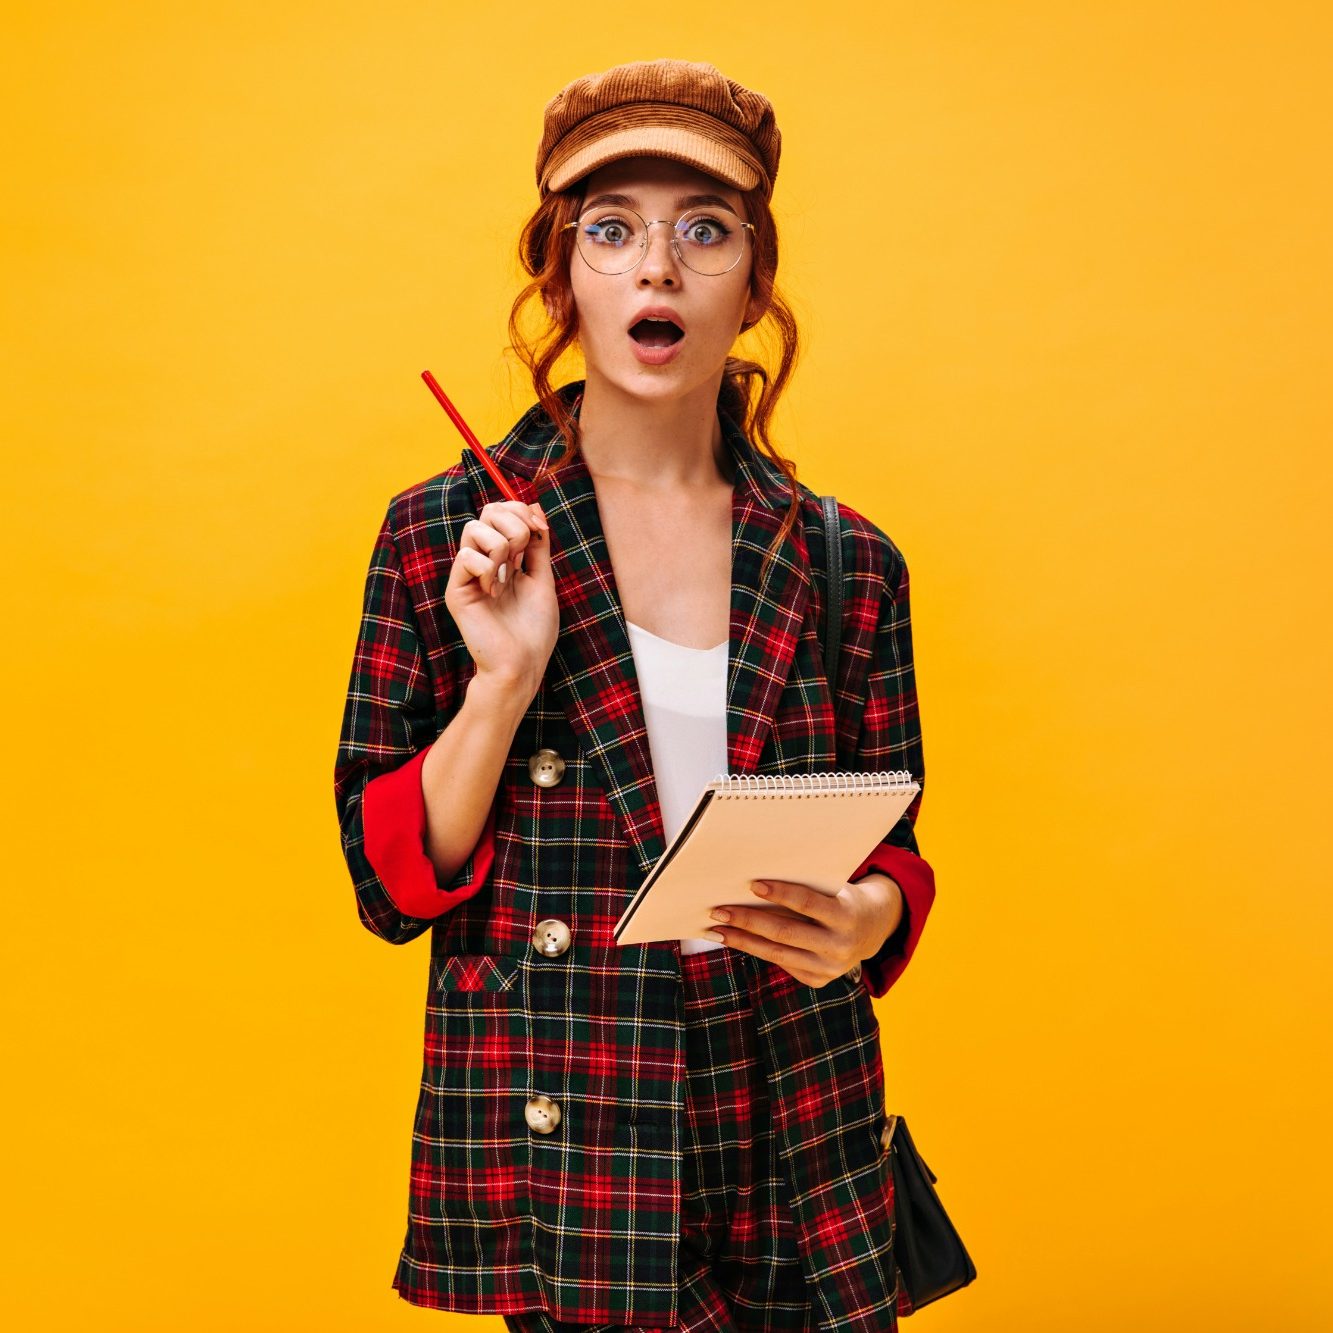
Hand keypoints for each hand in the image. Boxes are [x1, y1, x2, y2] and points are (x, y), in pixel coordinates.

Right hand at [445, 500, 558, 696]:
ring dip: (501, 547)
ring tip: (507, 577)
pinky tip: (494, 592)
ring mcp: (468, 575)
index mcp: (506, 558)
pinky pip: (466, 556)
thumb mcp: (544, 579)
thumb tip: (535, 506)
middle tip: (522, 556)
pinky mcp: (456, 590)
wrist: (522, 665)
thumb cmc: (534, 630)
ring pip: (474, 528)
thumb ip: (538, 544)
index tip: (541, 531)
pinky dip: (488, 569)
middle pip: (488, 511)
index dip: (522, 511)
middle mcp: (484, 561)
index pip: (503, 512)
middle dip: (514, 524)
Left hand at [707, 873, 903, 987]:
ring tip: (717, 930)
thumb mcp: (834, 887)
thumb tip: (756, 883)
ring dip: (743, 941)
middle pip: (784, 932)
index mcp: (846, 915)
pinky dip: (757, 952)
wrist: (873, 928)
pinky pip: (783, 964)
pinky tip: (737, 941)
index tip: (751, 884)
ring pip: (777, 953)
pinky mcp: (819, 980)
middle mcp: (839, 946)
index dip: (779, 893)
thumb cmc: (842, 896)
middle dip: (747, 921)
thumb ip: (806, 887)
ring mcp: (829, 968)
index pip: (807, 902)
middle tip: (718, 911)